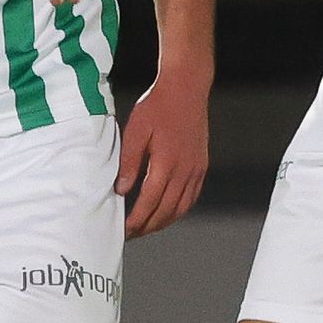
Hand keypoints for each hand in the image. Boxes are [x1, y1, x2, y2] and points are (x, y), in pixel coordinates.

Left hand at [115, 68, 213, 238]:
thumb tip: (121, 190)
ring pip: (181, 208)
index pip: (150, 202)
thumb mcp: (135, 131)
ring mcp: (196, 169)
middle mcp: (185, 171)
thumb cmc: (158, 106)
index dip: (137, 220)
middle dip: (148, 226)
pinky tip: (167, 212)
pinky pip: (192, 197)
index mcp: (167, 163)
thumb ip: (128, 162)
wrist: (186, 89)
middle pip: (166, 211)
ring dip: (163, 222)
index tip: (124, 230)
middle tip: (131, 234)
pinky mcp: (201, 166)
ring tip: (146, 227)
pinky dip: (178, 210)